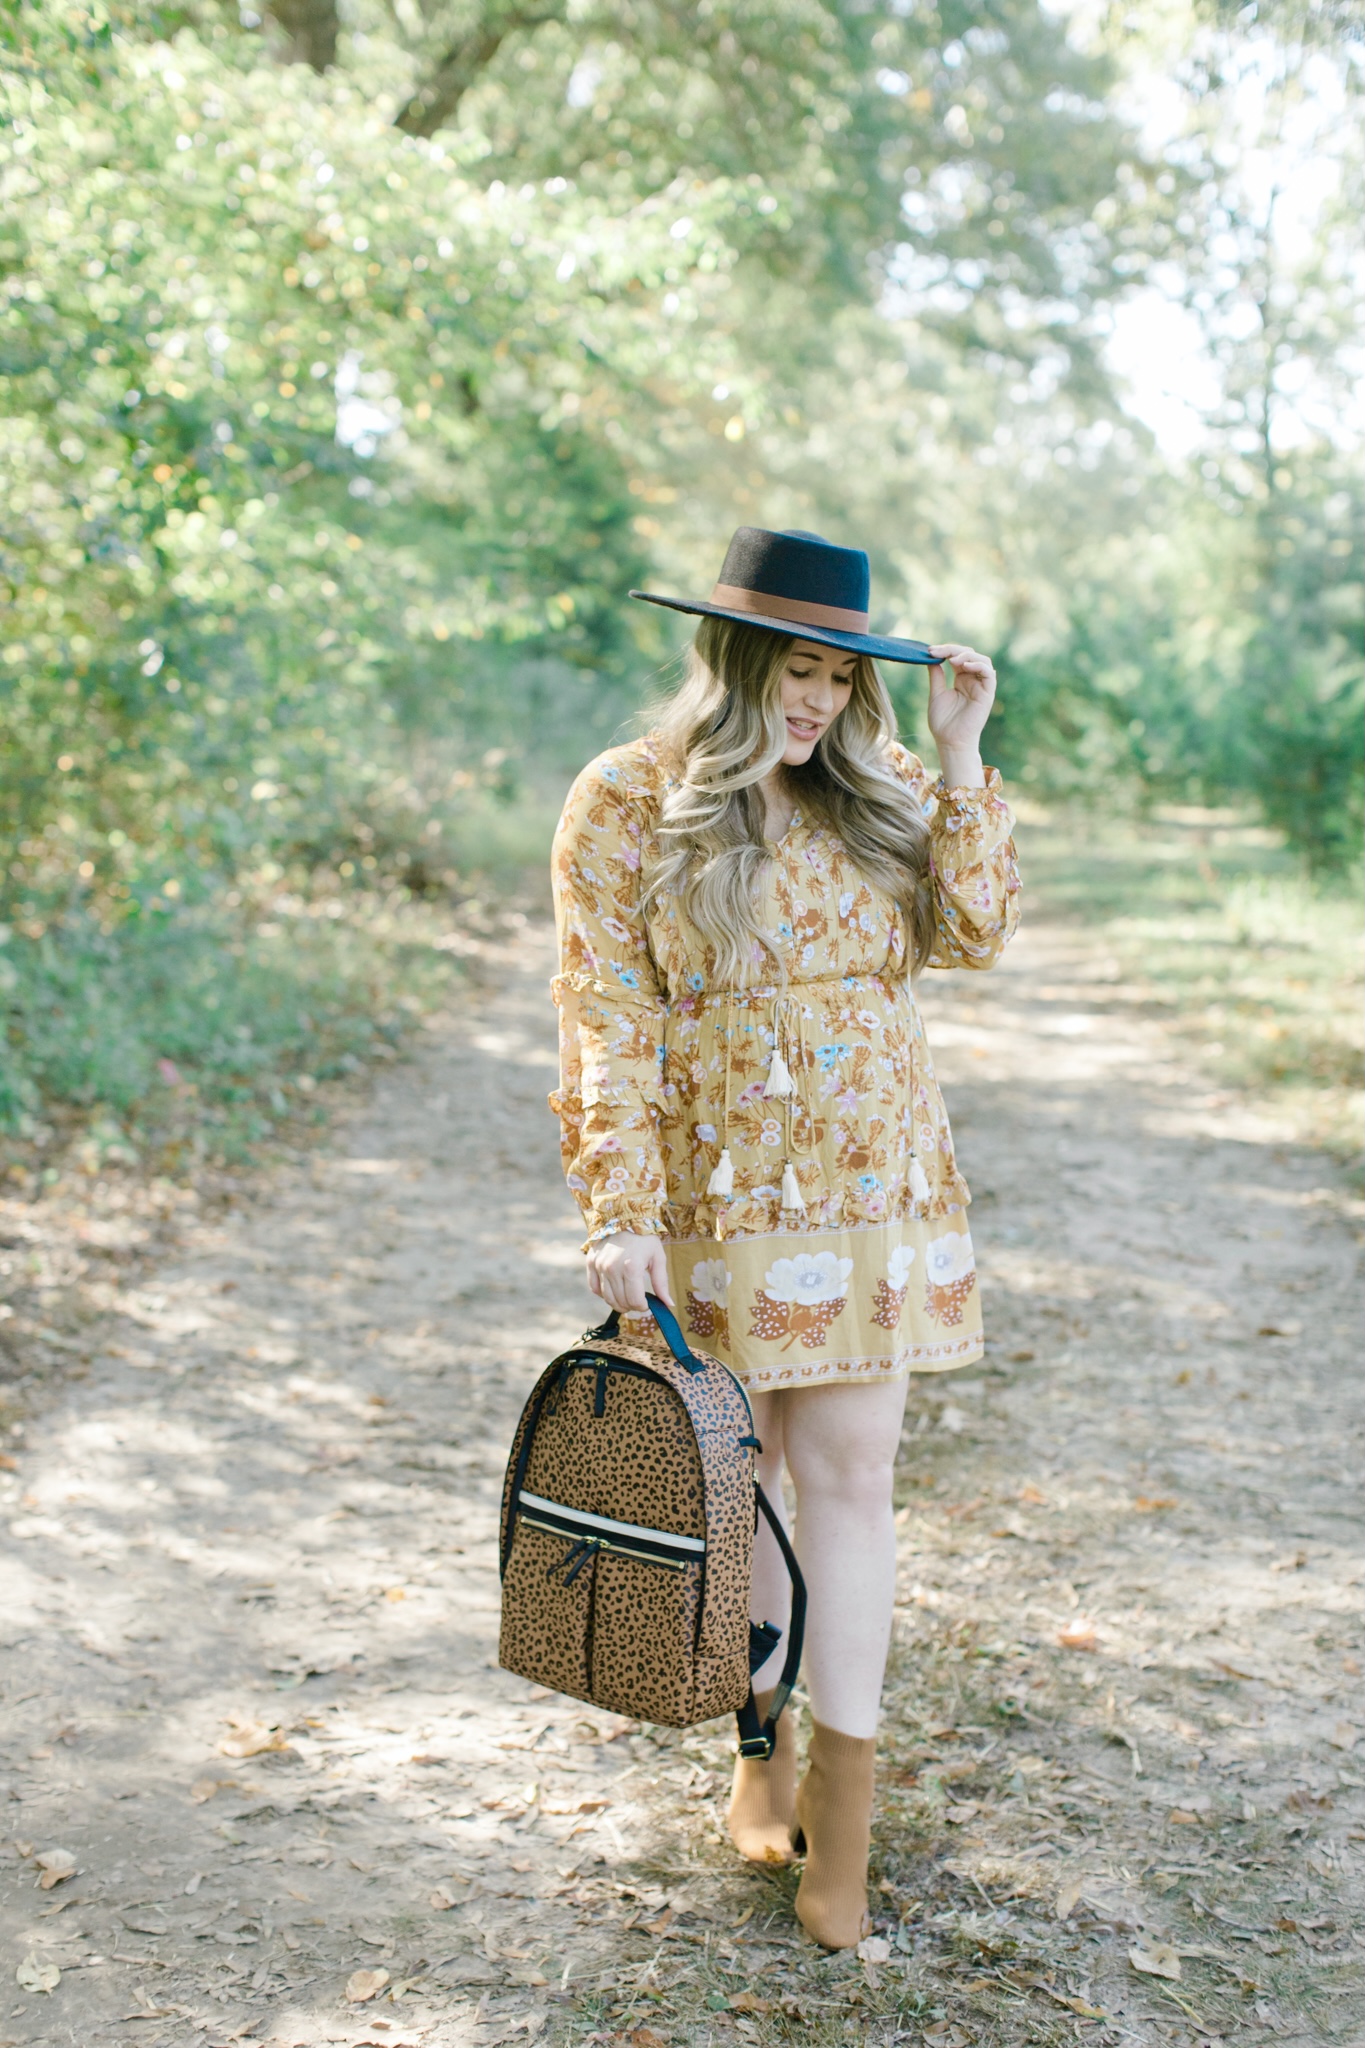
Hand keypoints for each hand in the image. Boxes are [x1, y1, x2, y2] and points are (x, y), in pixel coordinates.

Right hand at [586, 1232, 672, 1313]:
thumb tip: (668, 1304)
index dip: (642, 1307)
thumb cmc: (644, 1238)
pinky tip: (614, 1289)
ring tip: (627, 1298)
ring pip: (607, 1298)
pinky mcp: (591, 1262)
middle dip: (631, 1306)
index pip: (634, 1301)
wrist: (623, 1217)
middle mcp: (612, 1268)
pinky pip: (595, 1288)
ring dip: (618, 1303)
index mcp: (631, 1267)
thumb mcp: (658, 1257)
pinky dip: (604, 1293)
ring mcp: (599, 1265)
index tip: (646, 1304)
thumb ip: (662, 1282)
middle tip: (638, 1301)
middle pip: (621, 1301)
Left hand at [926, 644, 996, 784]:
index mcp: (961, 679)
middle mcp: (973, 680)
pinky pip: (989, 674)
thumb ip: (936, 676)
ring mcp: (981, 686)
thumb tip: (931, 658)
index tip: (929, 650)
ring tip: (951, 659)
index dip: (945, 650)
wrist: (950, 742)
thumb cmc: (943, 723)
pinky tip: (964, 666)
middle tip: (936, 651)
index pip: (957, 656)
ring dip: (967, 655)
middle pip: (969, 654)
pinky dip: (978, 666)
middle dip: (953, 649)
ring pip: (982, 660)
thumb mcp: (936, 694)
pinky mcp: (988, 694)